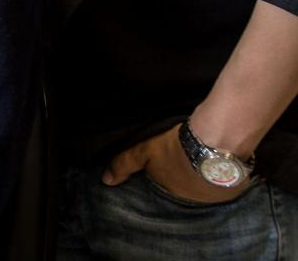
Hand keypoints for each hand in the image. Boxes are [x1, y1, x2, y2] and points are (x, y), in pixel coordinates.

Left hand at [103, 124, 249, 203]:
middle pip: (188, 188)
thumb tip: (105, 181)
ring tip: (204, 158)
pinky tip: (221, 161)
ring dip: (206, 176)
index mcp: (174, 195)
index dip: (168, 176)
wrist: (217, 142)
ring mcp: (218, 195)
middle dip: (187, 177)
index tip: (171, 165)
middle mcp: (196, 200)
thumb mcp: (145, 152)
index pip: (168, 188)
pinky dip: (223, 174)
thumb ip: (124, 165)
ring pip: (208, 186)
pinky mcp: (237, 188)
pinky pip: (228, 182)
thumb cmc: (176, 148)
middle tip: (186, 159)